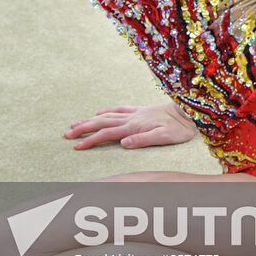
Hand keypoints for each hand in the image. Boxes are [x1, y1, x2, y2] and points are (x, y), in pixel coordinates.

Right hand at [63, 104, 197, 149]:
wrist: (189, 110)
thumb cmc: (179, 128)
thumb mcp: (164, 137)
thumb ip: (143, 140)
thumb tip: (123, 143)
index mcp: (134, 127)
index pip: (107, 134)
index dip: (90, 140)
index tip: (76, 146)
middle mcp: (131, 118)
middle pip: (101, 123)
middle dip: (83, 128)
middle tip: (66, 134)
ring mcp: (135, 113)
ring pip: (107, 116)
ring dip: (90, 120)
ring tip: (75, 123)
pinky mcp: (140, 110)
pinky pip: (118, 109)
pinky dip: (106, 111)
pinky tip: (99, 112)